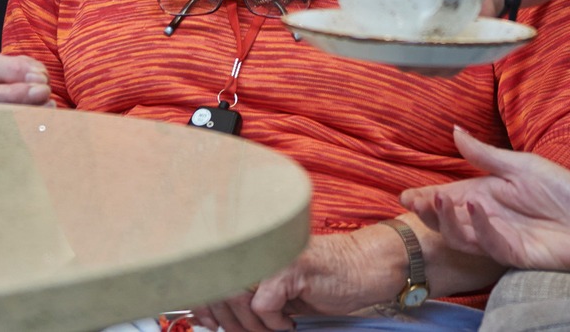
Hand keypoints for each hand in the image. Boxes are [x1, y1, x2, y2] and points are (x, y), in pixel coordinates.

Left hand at [189, 229, 395, 331]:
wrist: (365, 269)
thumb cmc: (324, 281)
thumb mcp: (279, 291)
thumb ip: (250, 297)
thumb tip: (213, 317)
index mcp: (254, 249)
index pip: (212, 274)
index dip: (204, 304)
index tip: (209, 322)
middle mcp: (260, 246)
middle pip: (220, 289)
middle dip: (229, 323)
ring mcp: (275, 254)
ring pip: (238, 299)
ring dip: (251, 326)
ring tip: (272, 330)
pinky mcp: (292, 267)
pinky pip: (263, 305)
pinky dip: (274, 323)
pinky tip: (289, 322)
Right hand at [402, 127, 569, 277]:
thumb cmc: (562, 191)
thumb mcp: (519, 164)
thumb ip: (484, 154)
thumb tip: (454, 130)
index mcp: (486, 194)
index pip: (449, 195)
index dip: (426, 196)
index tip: (405, 196)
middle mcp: (486, 217)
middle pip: (447, 218)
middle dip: (428, 211)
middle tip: (414, 201)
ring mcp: (497, 237)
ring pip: (460, 235)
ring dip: (447, 219)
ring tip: (439, 199)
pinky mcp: (510, 253)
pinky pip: (488, 241)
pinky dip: (478, 225)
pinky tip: (473, 206)